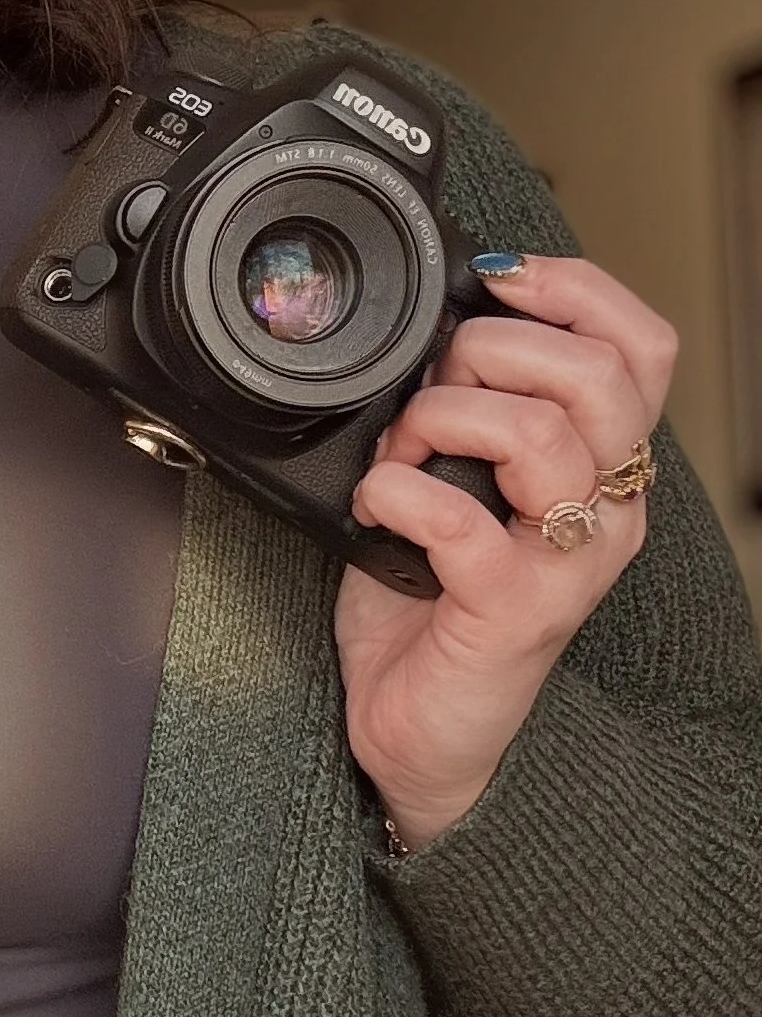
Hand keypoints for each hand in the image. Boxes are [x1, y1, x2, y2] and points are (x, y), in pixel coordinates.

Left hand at [333, 254, 676, 849]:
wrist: (424, 736)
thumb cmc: (435, 605)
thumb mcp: (466, 484)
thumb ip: (474, 408)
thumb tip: (436, 324)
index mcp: (604, 467)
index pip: (641, 346)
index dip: (575, 289)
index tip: (494, 280)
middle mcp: (606, 513)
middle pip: (595, 373)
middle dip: (488, 350)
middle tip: (430, 390)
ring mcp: (567, 564)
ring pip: (534, 432)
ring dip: (439, 418)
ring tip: (400, 453)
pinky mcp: (512, 611)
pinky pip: (460, 518)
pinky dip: (397, 489)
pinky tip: (376, 503)